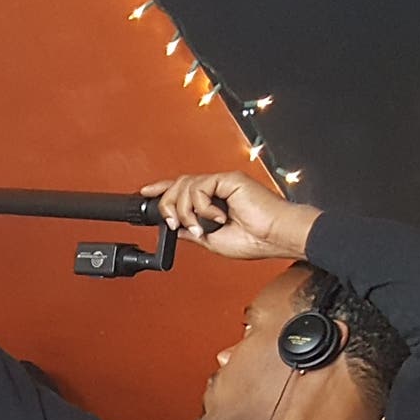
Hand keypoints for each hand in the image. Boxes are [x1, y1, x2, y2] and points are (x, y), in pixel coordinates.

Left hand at [139, 172, 319, 261]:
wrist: (274, 238)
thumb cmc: (254, 240)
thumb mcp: (211, 241)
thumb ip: (191, 230)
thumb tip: (173, 227)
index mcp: (212, 202)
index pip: (181, 189)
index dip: (161, 189)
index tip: (144, 193)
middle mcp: (215, 190)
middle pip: (177, 185)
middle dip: (168, 205)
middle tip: (173, 224)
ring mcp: (221, 183)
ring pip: (185, 186)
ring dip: (185, 211)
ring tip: (201, 227)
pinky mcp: (229, 179)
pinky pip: (200, 187)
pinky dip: (203, 207)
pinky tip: (218, 218)